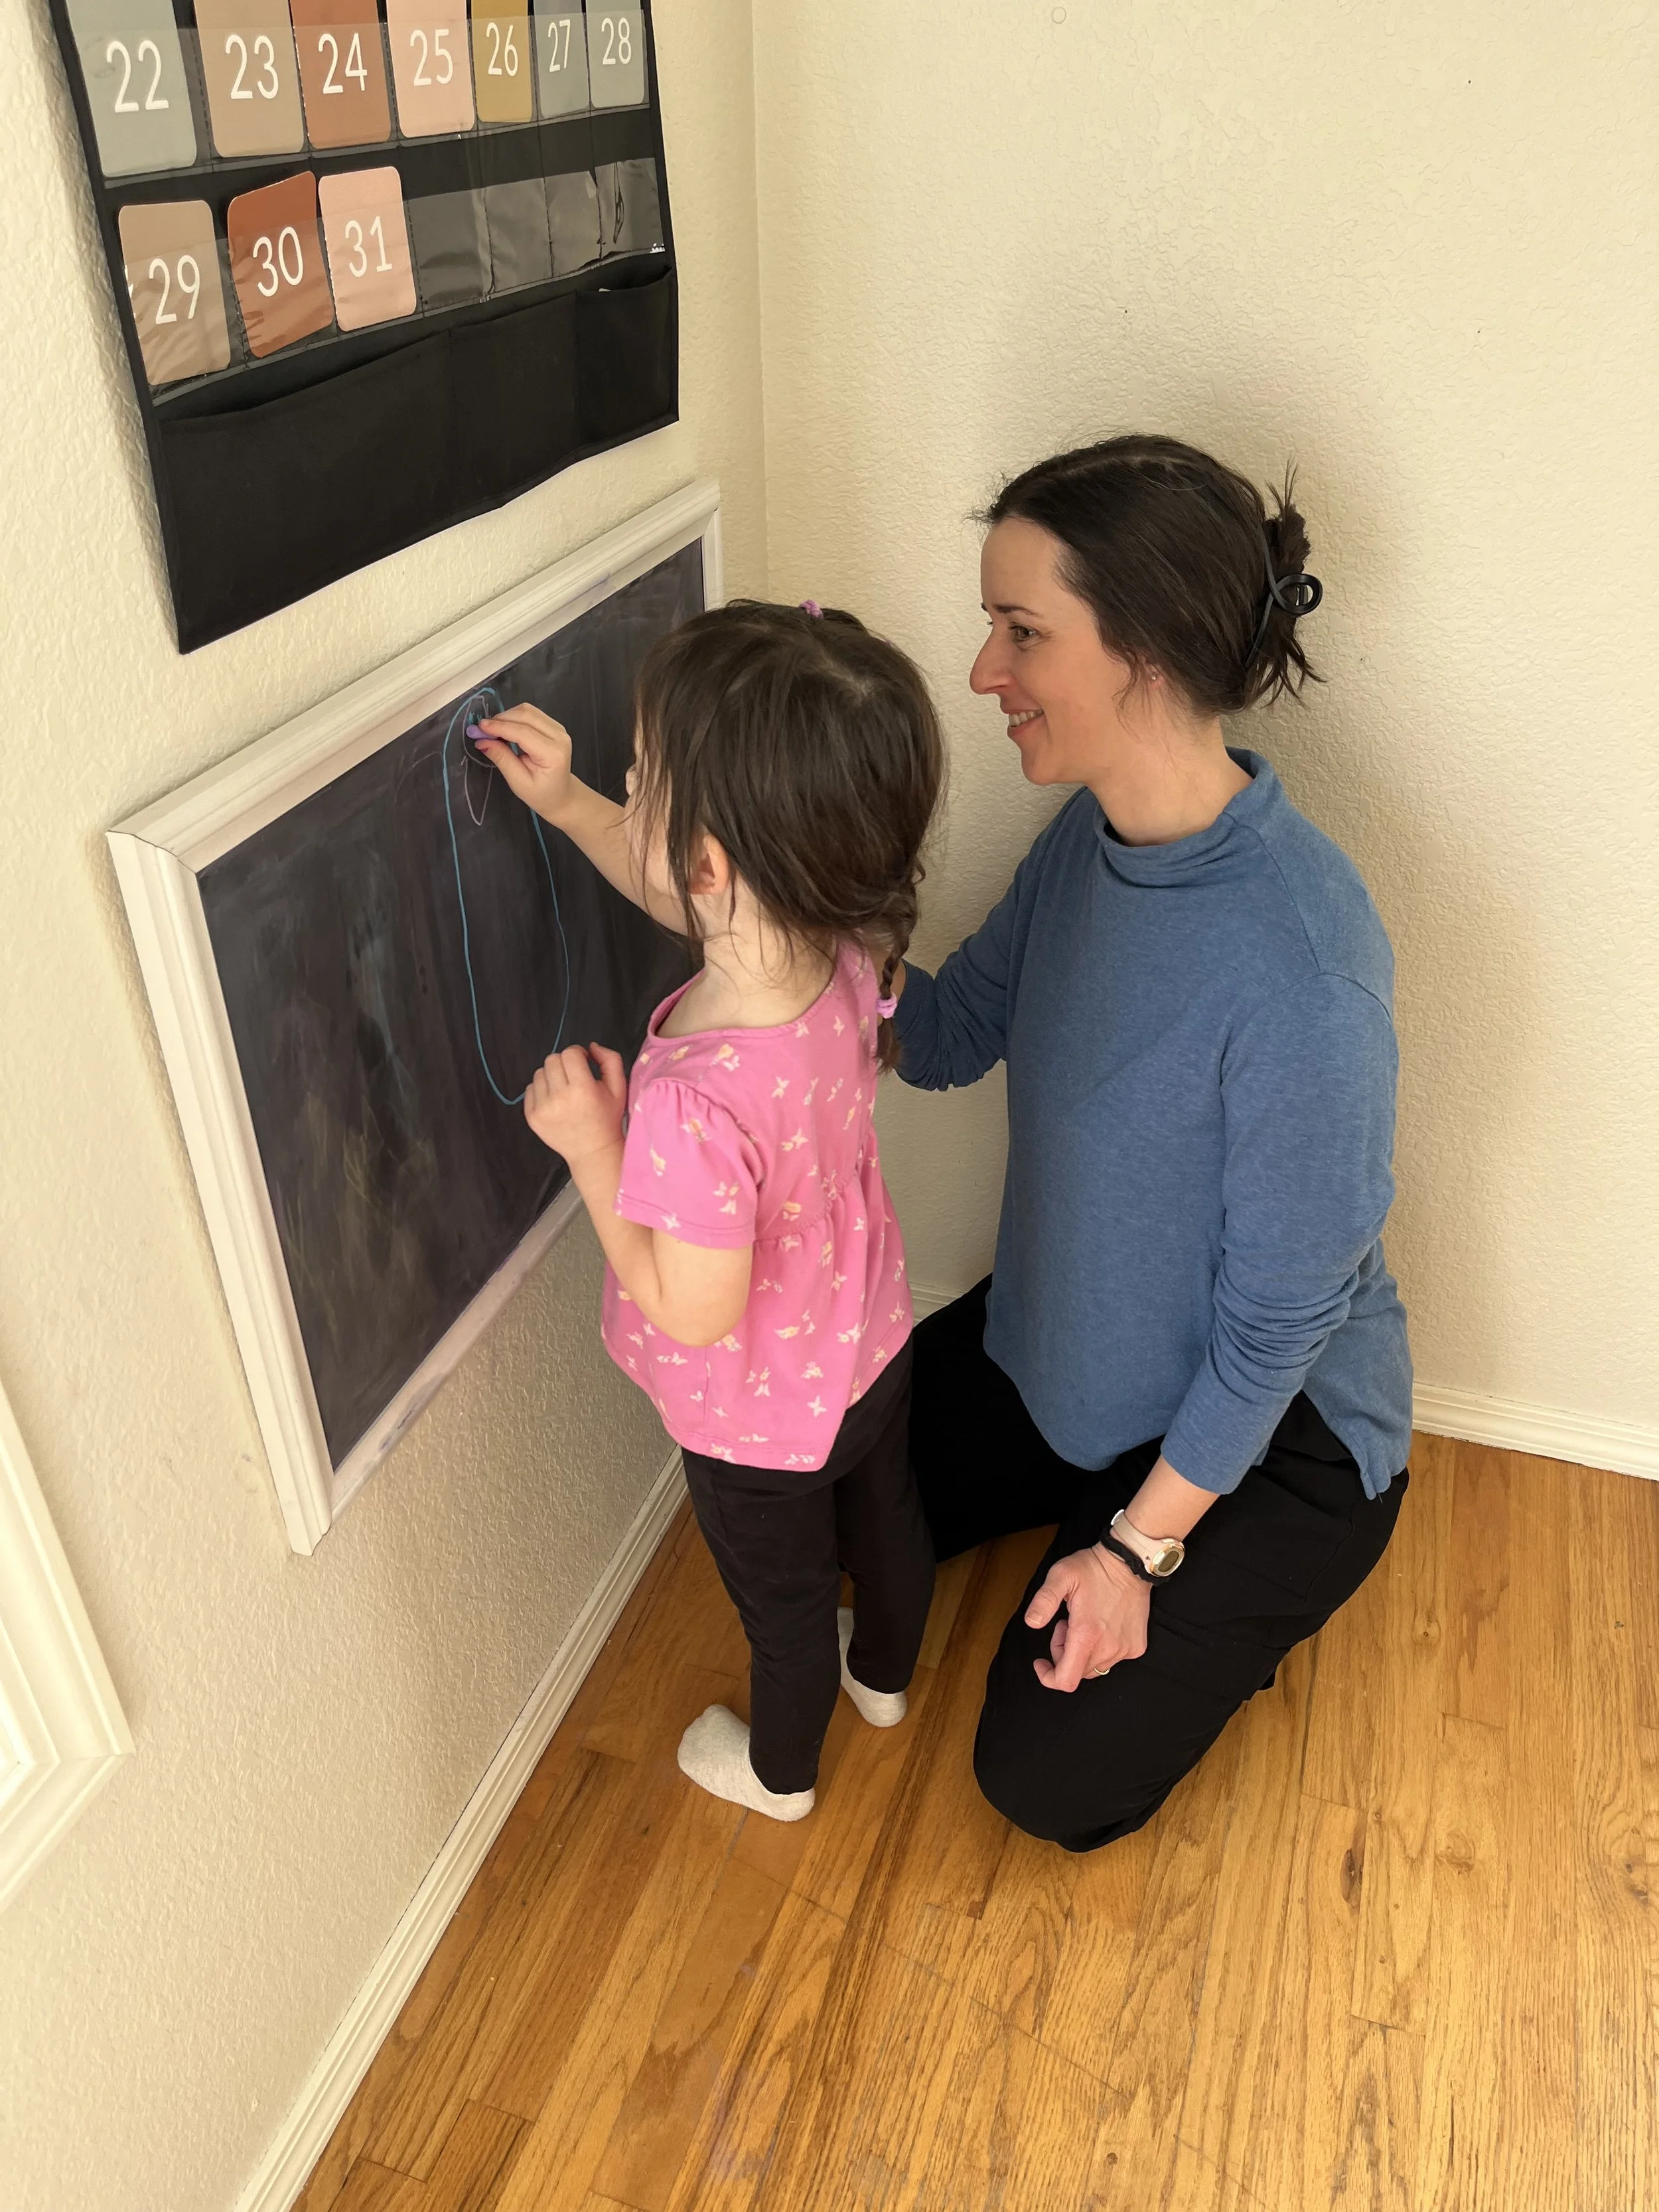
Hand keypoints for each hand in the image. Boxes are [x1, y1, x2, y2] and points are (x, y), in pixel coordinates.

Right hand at [471, 704, 577, 824]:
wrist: (561, 795)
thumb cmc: (540, 793)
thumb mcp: (518, 782)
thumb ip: (502, 759)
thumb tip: (481, 741)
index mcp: (553, 754)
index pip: (523, 732)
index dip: (500, 727)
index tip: (479, 727)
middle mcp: (559, 737)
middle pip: (526, 715)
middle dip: (501, 719)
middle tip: (483, 730)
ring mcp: (559, 729)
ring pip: (528, 711)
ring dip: (507, 716)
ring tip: (493, 731)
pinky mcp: (554, 726)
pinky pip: (531, 713)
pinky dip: (514, 717)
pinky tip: (505, 729)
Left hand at [524, 1043, 626, 1164]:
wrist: (592, 1151)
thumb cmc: (607, 1118)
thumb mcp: (619, 1088)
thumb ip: (610, 1060)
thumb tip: (591, 1047)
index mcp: (583, 1089)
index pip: (570, 1053)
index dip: (578, 1054)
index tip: (584, 1064)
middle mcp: (559, 1098)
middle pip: (552, 1060)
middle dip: (564, 1064)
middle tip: (574, 1077)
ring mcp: (542, 1108)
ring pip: (539, 1073)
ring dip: (552, 1076)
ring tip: (563, 1090)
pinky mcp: (532, 1117)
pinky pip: (530, 1089)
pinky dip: (541, 1090)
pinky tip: (554, 1101)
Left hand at [1024, 1544, 1149, 1691]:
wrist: (1129, 1563)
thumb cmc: (1094, 1569)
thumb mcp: (1061, 1576)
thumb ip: (1044, 1601)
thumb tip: (1031, 1622)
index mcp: (1087, 1636)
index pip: (1066, 1681)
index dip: (1048, 1677)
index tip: (1041, 1662)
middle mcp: (1108, 1649)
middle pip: (1077, 1673)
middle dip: (1064, 1654)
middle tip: (1065, 1625)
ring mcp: (1125, 1650)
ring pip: (1094, 1667)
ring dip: (1082, 1651)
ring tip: (1083, 1621)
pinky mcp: (1136, 1647)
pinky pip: (1112, 1659)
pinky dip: (1101, 1648)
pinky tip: (1101, 1625)